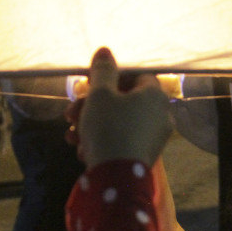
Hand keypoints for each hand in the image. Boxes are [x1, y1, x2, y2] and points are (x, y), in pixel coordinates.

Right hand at [66, 48, 172, 168]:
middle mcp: (161, 115)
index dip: (109, 77)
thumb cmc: (109, 129)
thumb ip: (102, 70)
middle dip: (92, 106)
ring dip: (92, 125)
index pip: (135, 75)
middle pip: (123, 101)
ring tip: (71, 136)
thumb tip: (105, 50)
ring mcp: (155, 138)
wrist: (117, 180)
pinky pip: (122, 141)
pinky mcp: (145, 156)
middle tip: (69, 114)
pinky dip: (103, 142)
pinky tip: (83, 151)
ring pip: (119, 123)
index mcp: (155, 95)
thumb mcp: (100, 94)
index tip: (86, 85)